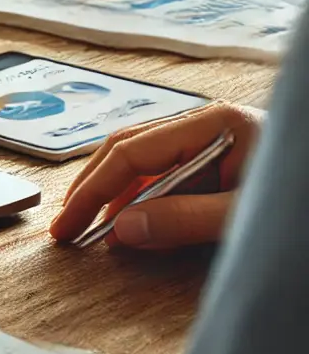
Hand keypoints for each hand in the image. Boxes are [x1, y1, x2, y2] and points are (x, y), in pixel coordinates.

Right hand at [50, 102, 264, 248]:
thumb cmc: (301, 200)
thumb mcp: (246, 216)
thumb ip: (185, 221)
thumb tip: (123, 229)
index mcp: (216, 122)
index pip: (131, 151)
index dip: (93, 190)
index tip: (69, 225)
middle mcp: (210, 122)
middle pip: (129, 149)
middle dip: (95, 190)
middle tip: (68, 229)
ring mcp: (215, 138)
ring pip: (144, 161)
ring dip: (118, 197)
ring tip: (100, 232)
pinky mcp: (222, 158)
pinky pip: (167, 173)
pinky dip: (145, 200)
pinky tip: (137, 224)